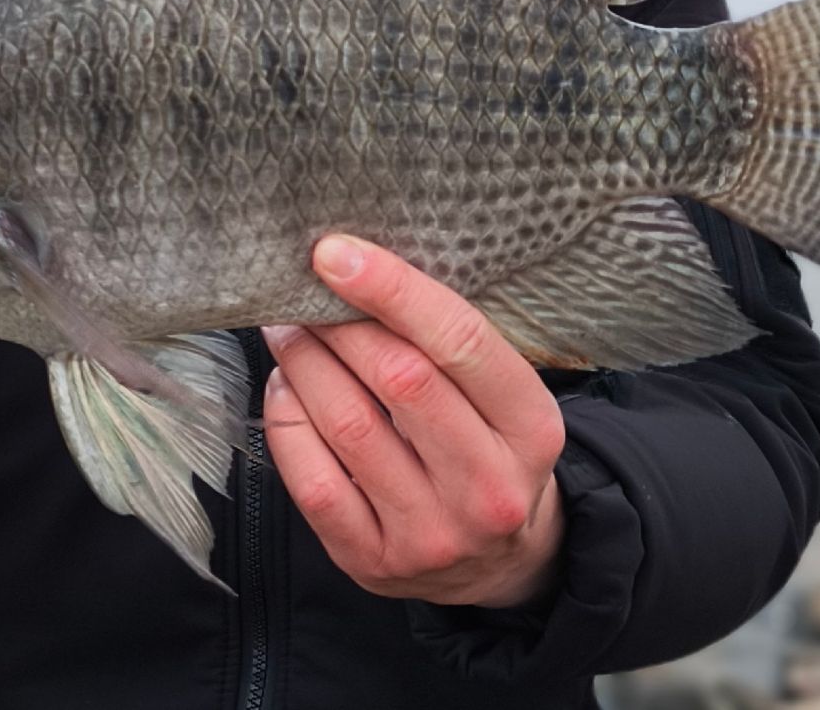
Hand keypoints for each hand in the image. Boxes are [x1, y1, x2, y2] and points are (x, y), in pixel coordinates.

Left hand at [263, 235, 566, 608]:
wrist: (497, 565)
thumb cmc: (489, 452)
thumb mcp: (505, 401)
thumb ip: (450, 346)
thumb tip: (358, 268)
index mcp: (532, 429)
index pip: (461, 340)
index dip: (392, 289)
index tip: (335, 253)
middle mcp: (488, 487)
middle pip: (399, 378)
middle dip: (338, 323)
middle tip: (301, 292)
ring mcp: (430, 532)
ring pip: (348, 423)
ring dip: (304, 362)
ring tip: (288, 332)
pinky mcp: (372, 561)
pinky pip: (312, 480)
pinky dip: (288, 420)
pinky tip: (287, 389)